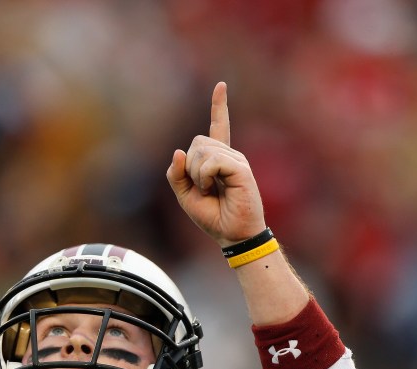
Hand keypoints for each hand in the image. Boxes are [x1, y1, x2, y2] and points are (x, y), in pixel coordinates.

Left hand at [166, 82, 265, 245]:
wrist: (233, 235)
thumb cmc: (213, 216)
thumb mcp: (185, 196)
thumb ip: (176, 175)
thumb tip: (178, 152)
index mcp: (218, 159)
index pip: (218, 127)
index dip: (219, 107)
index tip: (221, 85)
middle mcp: (229, 155)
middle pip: (196, 143)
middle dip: (189, 167)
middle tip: (203, 188)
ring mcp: (236, 160)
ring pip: (201, 152)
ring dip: (197, 175)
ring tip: (210, 191)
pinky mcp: (241, 168)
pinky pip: (211, 162)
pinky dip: (205, 177)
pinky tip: (213, 189)